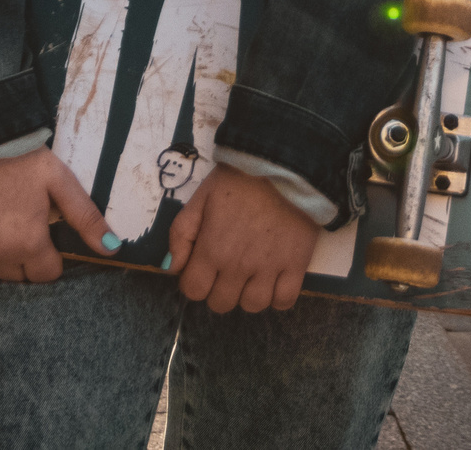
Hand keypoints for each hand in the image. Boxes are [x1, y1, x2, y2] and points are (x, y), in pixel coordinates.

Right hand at [0, 147, 111, 281]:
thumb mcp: (60, 181)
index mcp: (28, 243)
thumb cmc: (21, 159)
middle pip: (18, 277)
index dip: (50, 257)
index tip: (45, 236)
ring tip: (1, 227)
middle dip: (25, 259)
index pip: (46, 275)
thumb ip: (86, 218)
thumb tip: (113, 250)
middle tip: (22, 226)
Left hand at [166, 164, 319, 312]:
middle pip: (221, 303)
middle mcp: (238, 267)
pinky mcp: (296, 266)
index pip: (193, 291)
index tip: (203, 268)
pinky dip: (277, 296)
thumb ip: (181, 234)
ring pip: (252, 306)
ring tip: (251, 274)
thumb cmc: (239, 179)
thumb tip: (173, 268)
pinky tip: (274, 280)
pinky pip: (284, 301)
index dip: (195, 281)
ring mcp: (269, 269)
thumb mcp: (200, 198)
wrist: (284, 164)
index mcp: (212, 250)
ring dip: (248, 294)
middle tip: (227, 268)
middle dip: (218, 289)